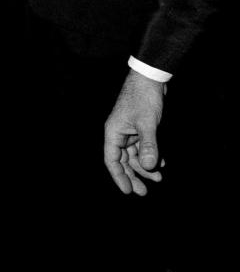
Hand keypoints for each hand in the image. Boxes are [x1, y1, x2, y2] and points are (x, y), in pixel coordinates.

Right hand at [103, 70, 164, 196]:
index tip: (128, 191)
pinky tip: (161, 163)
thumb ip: (148, 146)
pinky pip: (141, 147)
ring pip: (133, 155)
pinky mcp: (138, 127)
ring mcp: (128, 130)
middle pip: (121, 160)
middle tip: (143, 192)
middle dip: (132, 176)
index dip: (119, 176)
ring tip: (158, 178)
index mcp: (113, 132)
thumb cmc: (143, 98)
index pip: (111, 159)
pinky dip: (149, 156)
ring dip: (144, 167)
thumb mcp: (147, 123)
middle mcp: (118, 133)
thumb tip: (148, 167)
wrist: (149, 78)